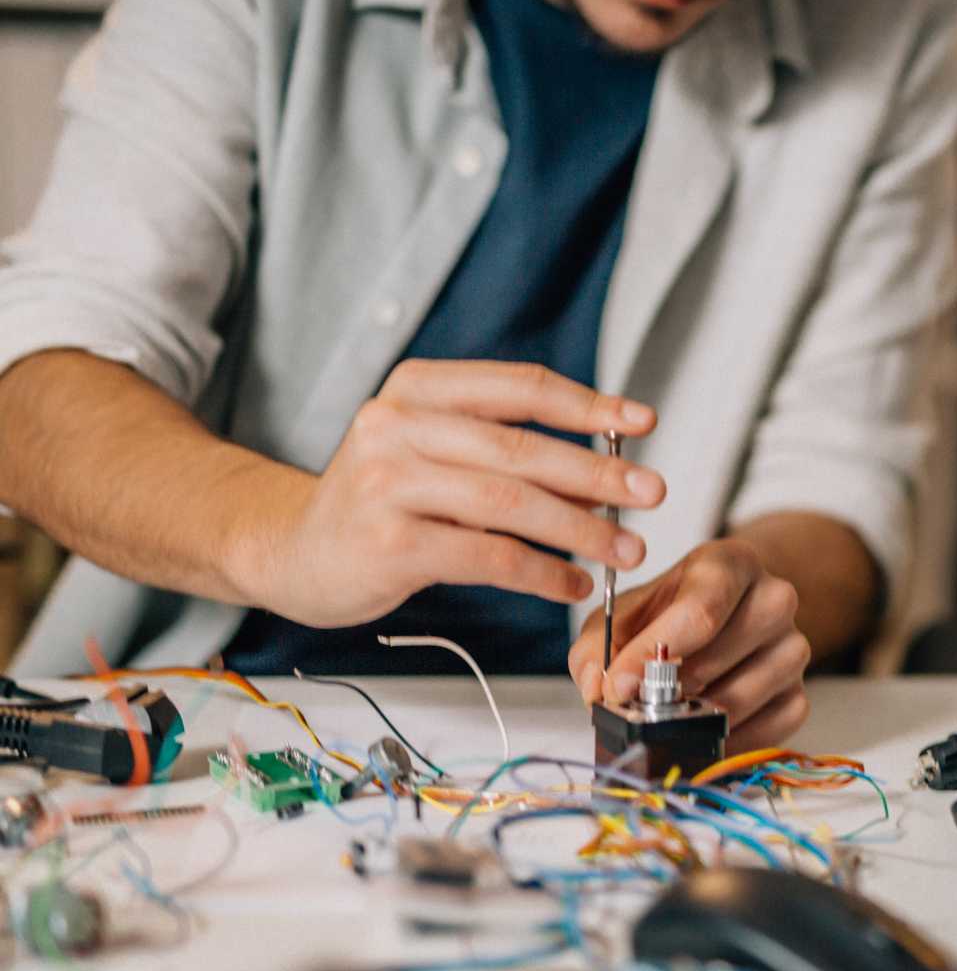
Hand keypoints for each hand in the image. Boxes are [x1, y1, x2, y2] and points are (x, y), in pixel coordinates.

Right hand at [242, 359, 665, 626]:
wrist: (291, 551)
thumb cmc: (382, 501)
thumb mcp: (437, 454)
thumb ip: (508, 454)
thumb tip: (606, 475)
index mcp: (419, 389)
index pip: (520, 386)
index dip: (588, 404)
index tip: (643, 420)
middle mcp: (397, 425)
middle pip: (522, 447)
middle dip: (598, 472)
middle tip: (651, 493)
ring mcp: (387, 483)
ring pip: (510, 503)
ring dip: (581, 530)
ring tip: (626, 550)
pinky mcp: (388, 544)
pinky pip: (487, 557)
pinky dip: (542, 574)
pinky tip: (572, 585)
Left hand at [569, 539, 811, 752]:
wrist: (728, 614)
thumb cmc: (671, 611)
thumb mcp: (627, 611)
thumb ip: (600, 645)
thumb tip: (600, 688)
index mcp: (732, 563)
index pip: (700, 611)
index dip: (652, 654)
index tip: (618, 686)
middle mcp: (775, 599)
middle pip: (717, 660)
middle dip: (666, 692)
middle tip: (635, 704)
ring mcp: (794, 647)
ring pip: (738, 701)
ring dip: (692, 718)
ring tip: (666, 714)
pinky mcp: (801, 692)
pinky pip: (764, 732)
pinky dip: (725, 742)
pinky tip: (700, 731)